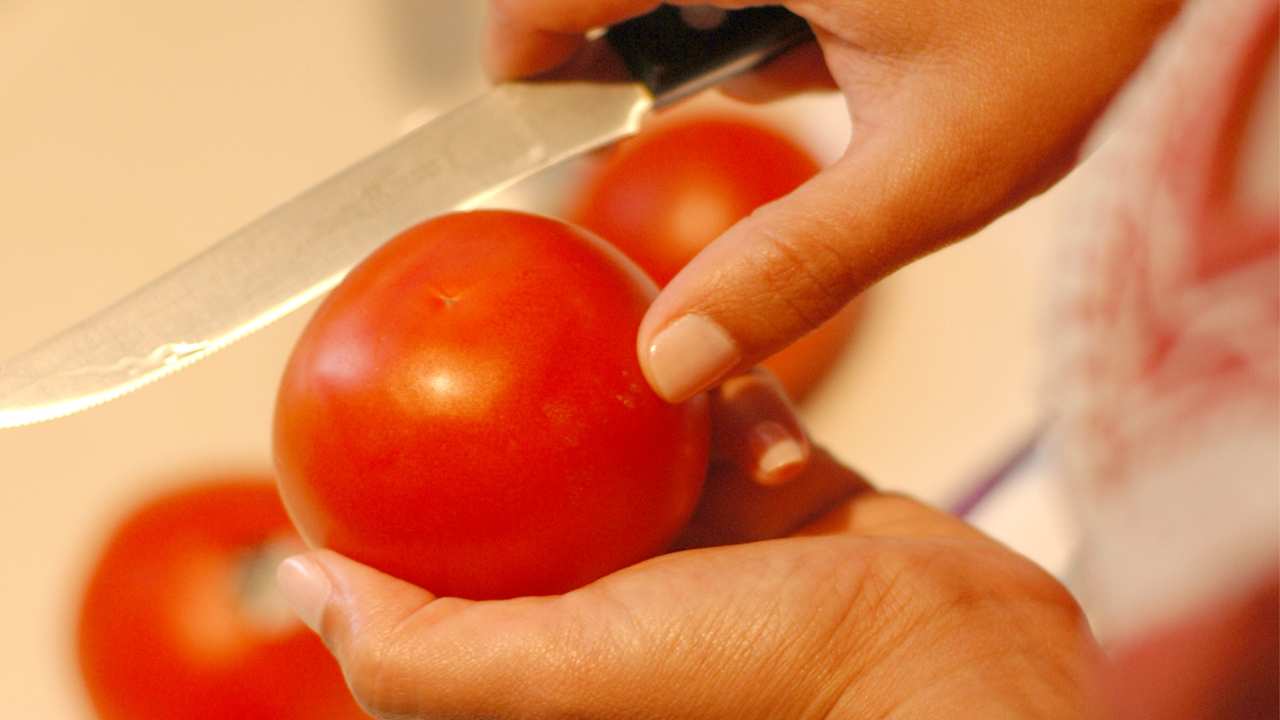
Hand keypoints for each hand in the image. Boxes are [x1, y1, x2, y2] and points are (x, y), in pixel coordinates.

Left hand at [276, 375, 1095, 718]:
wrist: (951, 668)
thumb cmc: (763, 685)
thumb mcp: (557, 676)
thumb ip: (420, 650)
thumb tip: (301, 584)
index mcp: (567, 650)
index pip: (457, 569)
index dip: (407, 503)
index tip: (378, 418)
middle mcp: (635, 597)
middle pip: (548, 488)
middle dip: (519, 421)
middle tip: (484, 341)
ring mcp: (718, 543)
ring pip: (643, 432)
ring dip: (628, 384)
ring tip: (601, 330)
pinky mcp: (792, 491)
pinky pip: (737, 405)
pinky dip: (727, 379)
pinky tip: (717, 363)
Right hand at [488, 0, 1180, 400]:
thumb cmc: (1094, 19)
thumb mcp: (934, 171)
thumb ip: (789, 269)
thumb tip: (673, 356)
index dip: (525, 65)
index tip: (544, 129)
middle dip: (656, 57)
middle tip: (738, 102)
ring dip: (728, 34)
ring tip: (838, 62)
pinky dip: (775, 9)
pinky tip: (858, 31)